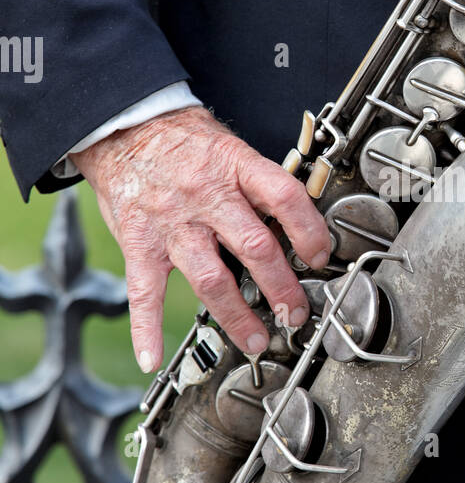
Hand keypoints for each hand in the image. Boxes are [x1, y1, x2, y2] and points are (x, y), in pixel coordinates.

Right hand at [73, 107, 330, 373]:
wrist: (125, 126)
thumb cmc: (184, 140)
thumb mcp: (231, 147)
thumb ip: (259, 186)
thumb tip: (299, 223)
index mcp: (236, 167)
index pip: (284, 197)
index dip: (309, 229)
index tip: (322, 256)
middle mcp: (206, 196)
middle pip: (254, 247)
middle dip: (281, 287)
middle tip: (296, 313)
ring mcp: (172, 223)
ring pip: (211, 277)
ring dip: (237, 315)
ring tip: (256, 338)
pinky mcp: (140, 242)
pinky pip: (143, 291)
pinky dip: (145, 327)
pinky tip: (150, 356)